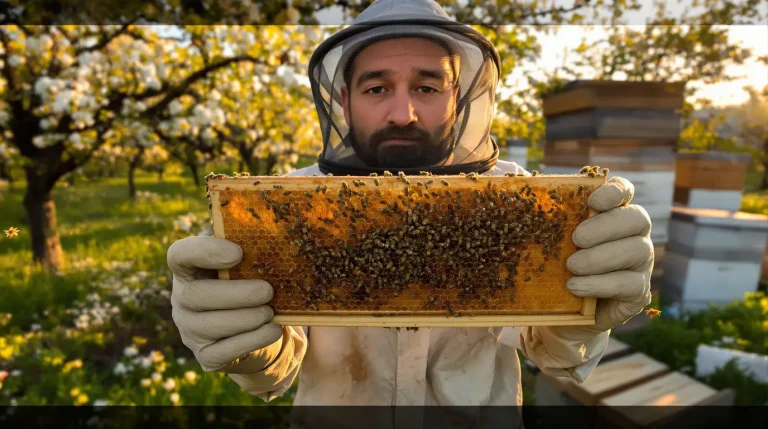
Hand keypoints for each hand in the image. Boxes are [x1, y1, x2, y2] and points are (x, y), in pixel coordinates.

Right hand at [167, 236, 283, 372]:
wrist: (253, 327)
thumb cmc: (247, 283)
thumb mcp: (246, 264)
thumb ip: (250, 251)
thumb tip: (274, 241)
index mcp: (189, 269)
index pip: (179, 255)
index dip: (205, 252)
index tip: (238, 252)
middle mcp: (182, 299)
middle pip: (195, 295)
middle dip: (236, 294)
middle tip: (267, 291)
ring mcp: (190, 330)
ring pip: (210, 325)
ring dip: (246, 318)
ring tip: (270, 311)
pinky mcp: (206, 356)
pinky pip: (225, 351)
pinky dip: (252, 340)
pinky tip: (273, 330)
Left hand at [566, 176, 653, 331]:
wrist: (566, 313)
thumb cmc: (558, 268)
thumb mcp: (552, 243)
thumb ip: (552, 223)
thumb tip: (527, 201)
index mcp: (614, 214)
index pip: (625, 191)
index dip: (614, 191)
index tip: (592, 200)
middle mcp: (634, 235)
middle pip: (637, 218)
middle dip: (605, 226)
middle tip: (576, 238)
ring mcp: (641, 263)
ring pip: (637, 250)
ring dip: (600, 257)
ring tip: (572, 266)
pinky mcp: (639, 292)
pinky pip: (629, 284)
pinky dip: (599, 284)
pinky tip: (574, 286)